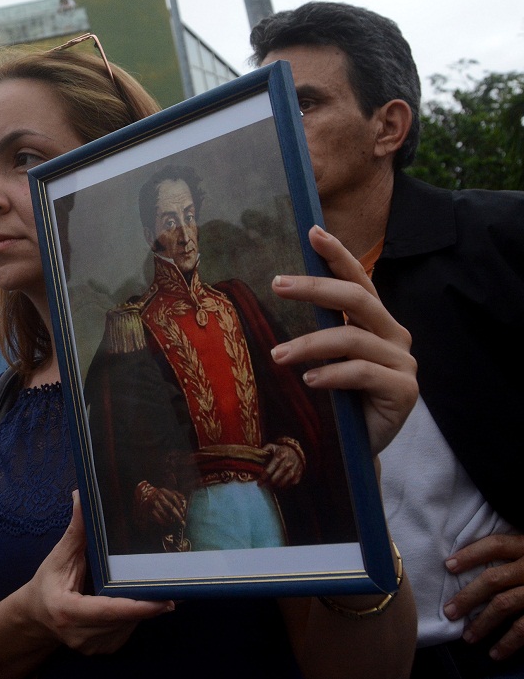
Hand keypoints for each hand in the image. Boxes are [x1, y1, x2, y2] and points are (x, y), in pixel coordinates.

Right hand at [25, 490, 172, 654]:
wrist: (35, 616)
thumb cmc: (47, 583)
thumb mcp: (58, 556)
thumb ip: (76, 530)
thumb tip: (82, 496)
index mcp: (67, 611)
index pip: (109, 611)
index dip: (139, 607)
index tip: (166, 600)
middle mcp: (80, 635)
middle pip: (124, 619)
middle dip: (147, 602)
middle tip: (171, 583)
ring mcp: (91, 647)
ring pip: (129, 626)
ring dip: (142, 608)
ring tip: (153, 589)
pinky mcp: (101, 650)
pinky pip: (126, 631)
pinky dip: (134, 616)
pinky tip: (135, 602)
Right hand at [136, 481, 186, 526]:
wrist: (142, 492)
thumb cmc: (157, 493)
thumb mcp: (166, 490)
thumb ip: (176, 494)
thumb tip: (184, 499)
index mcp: (163, 491)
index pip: (174, 497)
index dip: (180, 505)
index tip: (184, 513)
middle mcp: (158, 496)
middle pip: (170, 507)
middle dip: (177, 516)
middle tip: (182, 523)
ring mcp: (153, 503)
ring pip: (164, 513)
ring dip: (170, 519)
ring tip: (174, 522)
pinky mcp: (149, 509)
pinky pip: (157, 517)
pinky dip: (163, 521)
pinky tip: (167, 523)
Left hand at [262, 442, 303, 487]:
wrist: (297, 451)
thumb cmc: (281, 450)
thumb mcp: (272, 447)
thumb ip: (263, 450)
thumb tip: (254, 455)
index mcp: (279, 456)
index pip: (269, 470)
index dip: (263, 478)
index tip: (259, 483)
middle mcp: (287, 464)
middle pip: (275, 479)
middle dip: (268, 483)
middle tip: (265, 483)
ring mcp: (294, 471)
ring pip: (282, 483)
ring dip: (275, 485)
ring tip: (272, 483)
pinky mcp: (298, 476)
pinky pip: (289, 485)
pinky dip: (284, 486)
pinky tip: (280, 483)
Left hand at [269, 225, 417, 454]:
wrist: (357, 448)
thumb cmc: (338, 399)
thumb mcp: (327, 358)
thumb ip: (320, 329)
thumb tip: (280, 289)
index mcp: (376, 322)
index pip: (358, 280)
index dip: (338, 255)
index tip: (314, 232)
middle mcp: (394, 336)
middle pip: (357, 299)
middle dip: (315, 288)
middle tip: (277, 284)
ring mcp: (403, 363)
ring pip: (352, 339)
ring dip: (310, 345)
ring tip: (278, 355)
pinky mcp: (404, 390)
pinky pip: (362, 373)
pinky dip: (331, 374)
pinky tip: (309, 381)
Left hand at [443, 533, 523, 660]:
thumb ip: (511, 553)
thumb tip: (464, 564)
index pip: (496, 545)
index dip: (471, 554)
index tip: (448, 565)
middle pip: (493, 579)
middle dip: (468, 596)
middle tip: (450, 611)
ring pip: (504, 604)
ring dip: (483, 623)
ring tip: (468, 637)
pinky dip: (508, 642)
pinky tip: (495, 653)